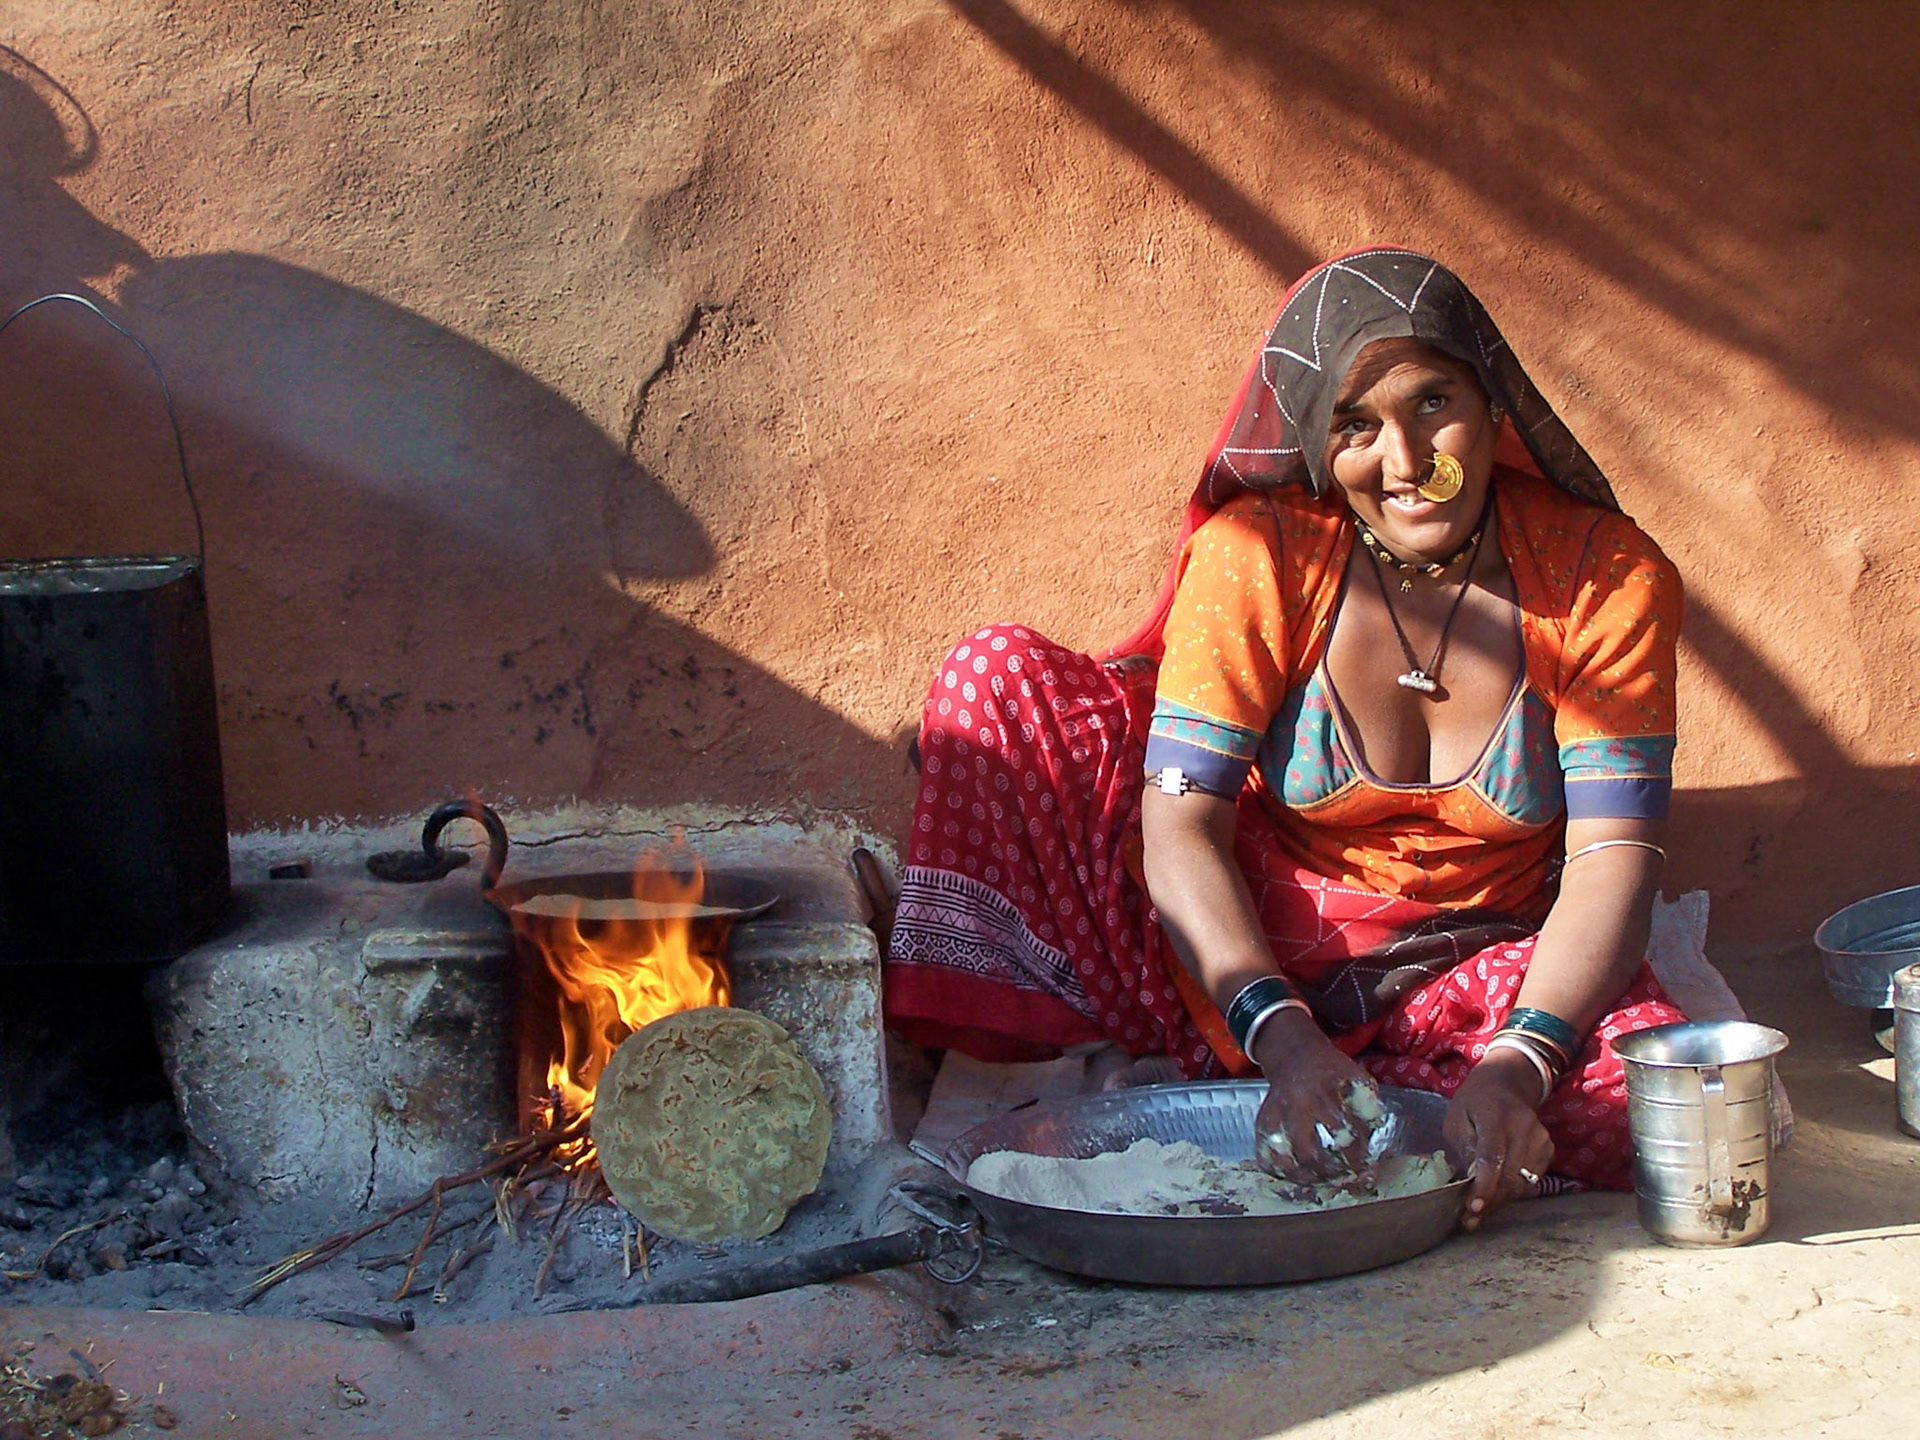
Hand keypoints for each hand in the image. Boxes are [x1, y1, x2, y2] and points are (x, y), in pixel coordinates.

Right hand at [1249, 1010, 1383, 1187]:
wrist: (1294, 1055)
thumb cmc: (1329, 1070)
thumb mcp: (1355, 1077)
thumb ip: (1368, 1107)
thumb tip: (1377, 1141)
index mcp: (1322, 1096)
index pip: (1342, 1137)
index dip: (1357, 1158)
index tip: (1366, 1167)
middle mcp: (1295, 1110)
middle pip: (1310, 1155)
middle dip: (1331, 1174)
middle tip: (1345, 1179)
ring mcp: (1275, 1119)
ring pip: (1285, 1162)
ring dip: (1306, 1179)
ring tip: (1323, 1183)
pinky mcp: (1262, 1125)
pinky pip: (1265, 1158)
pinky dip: (1279, 1173)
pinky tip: (1298, 1176)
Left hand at [1445, 1051, 1555, 1231]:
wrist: (1505, 1085)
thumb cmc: (1474, 1103)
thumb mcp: (1456, 1118)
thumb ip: (1464, 1148)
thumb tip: (1472, 1181)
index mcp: (1496, 1116)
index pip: (1492, 1157)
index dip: (1484, 1186)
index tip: (1473, 1208)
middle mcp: (1525, 1127)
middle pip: (1509, 1176)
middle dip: (1489, 1203)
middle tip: (1469, 1221)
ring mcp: (1541, 1139)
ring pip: (1522, 1184)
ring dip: (1500, 1202)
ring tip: (1478, 1214)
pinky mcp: (1548, 1150)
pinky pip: (1530, 1181)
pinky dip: (1512, 1193)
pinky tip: (1495, 1197)